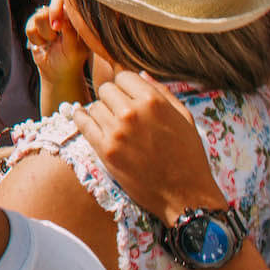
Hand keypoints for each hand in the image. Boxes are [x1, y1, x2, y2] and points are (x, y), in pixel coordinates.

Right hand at [24, 0, 88, 88]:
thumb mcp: (75, 48)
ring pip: (37, 17)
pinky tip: (43, 44)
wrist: (58, 73)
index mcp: (74, 15)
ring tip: (51, 43)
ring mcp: (47, 19)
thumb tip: (61, 16)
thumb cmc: (72, 60)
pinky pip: (29, 26)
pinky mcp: (35, 26)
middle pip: (46, 9)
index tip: (57, 27)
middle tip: (55, 38)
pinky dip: (35, 39)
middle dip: (49, 28)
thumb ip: (70, 31)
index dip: (56, 9)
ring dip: (43, 35)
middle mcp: (60, 13)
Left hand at [71, 71, 222, 222]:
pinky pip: (82, 122)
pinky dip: (82, 119)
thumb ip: (162, 92)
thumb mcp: (184, 118)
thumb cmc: (188, 156)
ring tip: (113, 125)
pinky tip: (87, 120)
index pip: (123, 76)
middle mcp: (133, 113)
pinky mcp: (105, 150)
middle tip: (121, 114)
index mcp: (153, 101)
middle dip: (112, 99)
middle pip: (106, 90)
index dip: (126, 87)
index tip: (128, 98)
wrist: (186, 195)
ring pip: (94, 106)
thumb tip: (140, 73)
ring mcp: (117, 132)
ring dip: (101, 113)